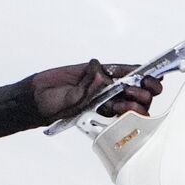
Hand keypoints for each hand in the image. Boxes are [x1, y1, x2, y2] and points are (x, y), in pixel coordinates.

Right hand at [26, 59, 163, 123]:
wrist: (39, 94)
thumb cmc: (53, 107)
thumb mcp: (72, 105)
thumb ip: (88, 93)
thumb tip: (103, 77)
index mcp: (104, 115)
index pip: (129, 116)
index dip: (135, 111)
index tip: (127, 106)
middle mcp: (109, 101)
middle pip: (137, 100)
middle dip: (141, 96)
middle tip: (129, 91)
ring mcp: (106, 85)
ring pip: (134, 84)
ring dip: (142, 83)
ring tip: (136, 80)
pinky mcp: (100, 70)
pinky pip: (121, 69)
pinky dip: (134, 68)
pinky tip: (146, 69)